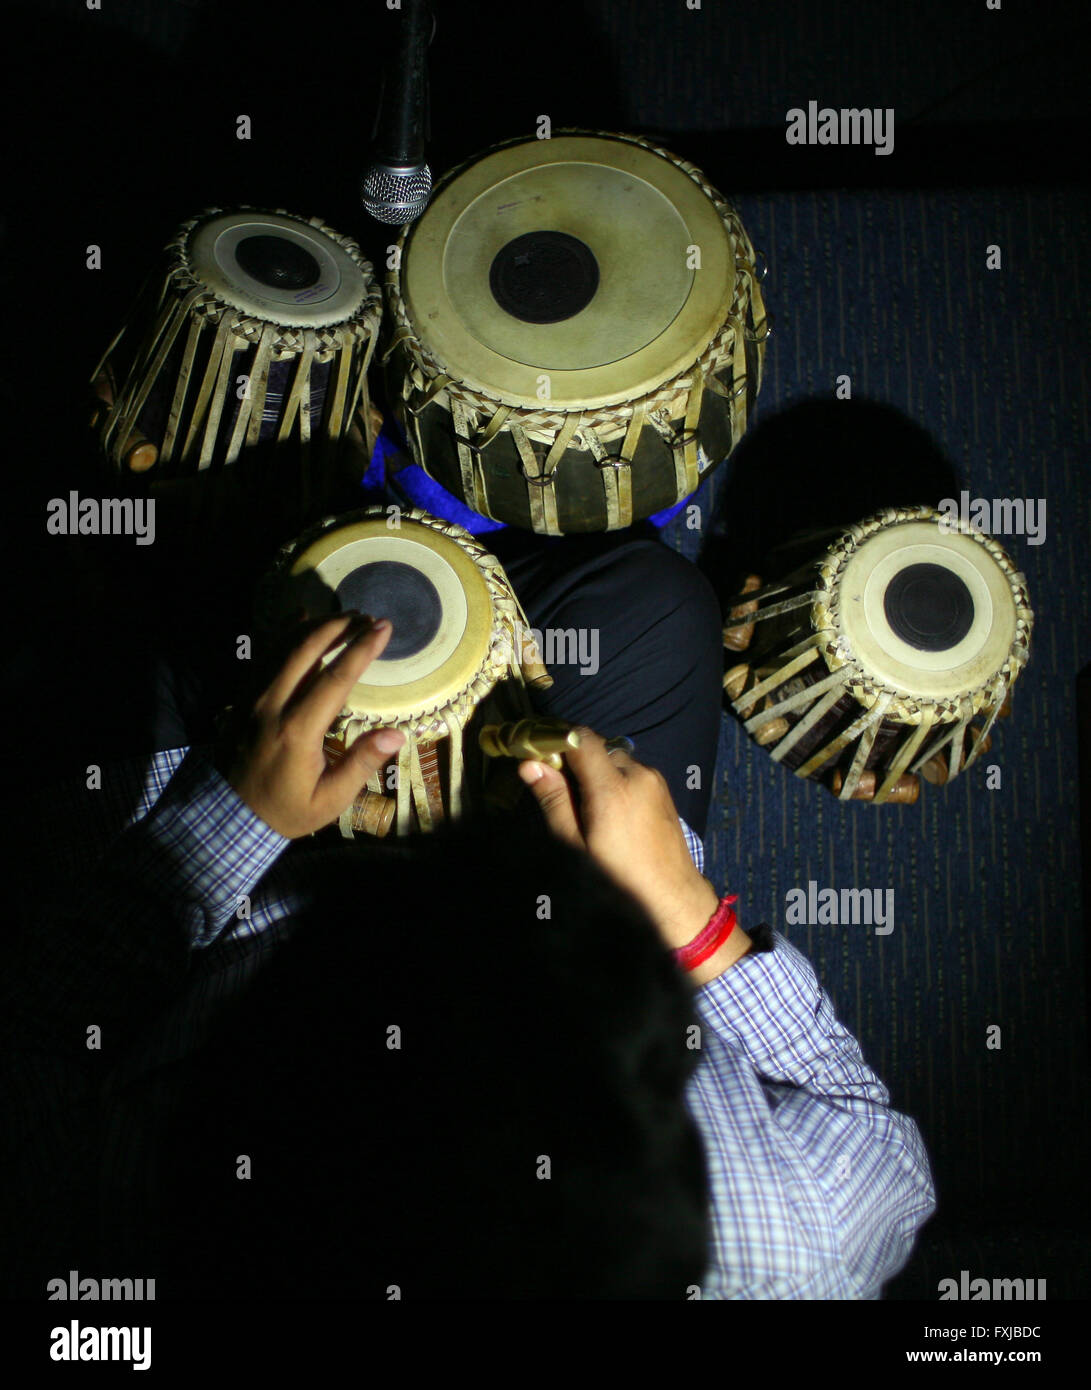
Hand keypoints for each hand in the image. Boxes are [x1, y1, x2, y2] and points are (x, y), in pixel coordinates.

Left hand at [224, 614, 404, 837]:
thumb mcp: (330, 799)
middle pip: (307, 649)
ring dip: (315, 625)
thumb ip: (361, 764)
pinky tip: (301, 617)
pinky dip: (285, 632)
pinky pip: (264, 654)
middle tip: (366, 616)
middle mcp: (272, 705)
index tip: (384, 628)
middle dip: (340, 627)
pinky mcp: (243, 696)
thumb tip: (397, 734)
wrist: (229, 815)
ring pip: (283, 646)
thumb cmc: (287, 809)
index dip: (362, 649)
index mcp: (298, 730)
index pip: (336, 678)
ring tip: (344, 616)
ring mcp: (253, 697)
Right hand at [518, 731, 750, 980]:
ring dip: (597, 774)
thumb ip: (554, 800)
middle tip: (561, 793)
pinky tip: (612, 814)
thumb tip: (529, 765)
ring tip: (589, 810)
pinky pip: (633, 773)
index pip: (580, 738)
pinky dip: (616, 782)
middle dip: (576, 763)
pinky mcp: (664, 791)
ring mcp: (655, 781)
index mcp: (612, 788)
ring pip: (615, 761)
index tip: (539, 757)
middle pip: (597, 749)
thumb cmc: (618, 878)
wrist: (672, 899)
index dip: (556, 740)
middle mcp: (637, 775)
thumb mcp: (576, 845)